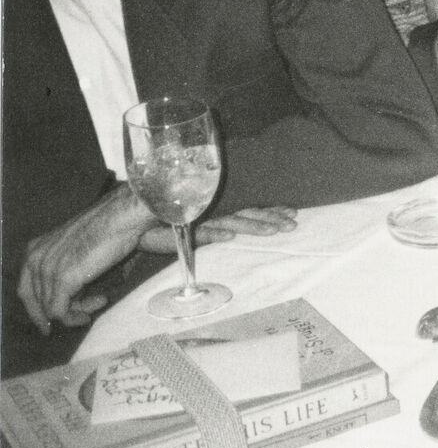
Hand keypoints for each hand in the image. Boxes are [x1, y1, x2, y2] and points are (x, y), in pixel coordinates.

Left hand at [20, 186, 157, 332]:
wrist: (119, 218)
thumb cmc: (106, 227)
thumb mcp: (75, 248)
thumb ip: (65, 267)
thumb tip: (71, 293)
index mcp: (34, 250)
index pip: (26, 289)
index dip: (36, 309)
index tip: (49, 323)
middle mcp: (34, 260)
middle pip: (35, 302)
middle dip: (56, 315)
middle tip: (79, 318)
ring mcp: (46, 270)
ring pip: (50, 309)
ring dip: (76, 311)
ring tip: (98, 303)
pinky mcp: (63, 280)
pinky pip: (60, 311)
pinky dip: (76, 316)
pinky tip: (98, 303)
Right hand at [137, 206, 299, 253]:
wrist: (134, 224)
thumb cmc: (166, 226)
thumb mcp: (193, 230)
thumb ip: (210, 231)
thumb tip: (232, 234)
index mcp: (218, 213)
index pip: (249, 211)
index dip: (270, 211)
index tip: (292, 212)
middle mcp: (212, 214)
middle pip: (246, 215)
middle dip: (271, 218)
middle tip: (293, 223)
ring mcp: (199, 220)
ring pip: (230, 221)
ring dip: (252, 225)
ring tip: (274, 230)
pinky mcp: (183, 229)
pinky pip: (200, 232)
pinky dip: (215, 234)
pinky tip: (229, 237)